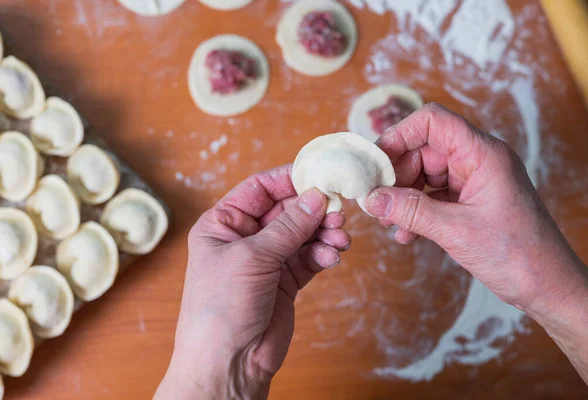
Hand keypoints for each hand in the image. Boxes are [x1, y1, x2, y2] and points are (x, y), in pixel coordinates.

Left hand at [155, 165, 349, 399]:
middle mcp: (244, 239)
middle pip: (286, 210)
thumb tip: (317, 196)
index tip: (318, 174)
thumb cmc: (221, 307)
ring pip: (302, 234)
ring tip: (340, 238)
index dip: (288, 180)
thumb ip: (288, 226)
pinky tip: (332, 256)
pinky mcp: (284, 281)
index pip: (259, 189)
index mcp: (223, 224)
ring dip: (323, 233)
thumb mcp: (252, 258)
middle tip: (338, 211)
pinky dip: (322, 254)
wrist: (229, 363)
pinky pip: (309, 258)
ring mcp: (266, 260)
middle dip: (313, 210)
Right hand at [365, 103, 587, 394]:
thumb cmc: (517, 254)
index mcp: (483, 154)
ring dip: (403, 197)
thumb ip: (411, 211)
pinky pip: (433, 196)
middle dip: (397, 175)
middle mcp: (478, 161)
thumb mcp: (456, 230)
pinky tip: (405, 234)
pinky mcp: (470, 202)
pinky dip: (416, 211)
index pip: (434, 121)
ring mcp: (474, 182)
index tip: (377, 162)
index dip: (400, 134)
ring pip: (425, 174)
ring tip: (387, 221)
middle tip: (376, 201)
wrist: (548, 287)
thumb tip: (372, 198)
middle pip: (424, 150)